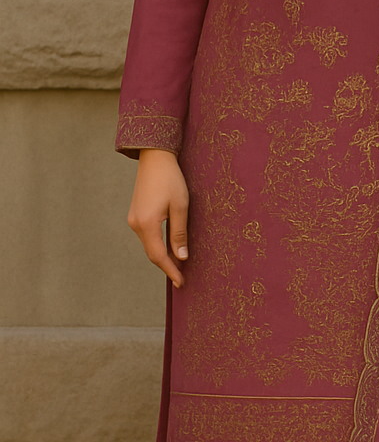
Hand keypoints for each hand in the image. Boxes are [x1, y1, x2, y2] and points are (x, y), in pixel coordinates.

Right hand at [127, 148, 189, 287]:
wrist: (155, 158)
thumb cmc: (171, 180)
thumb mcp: (180, 207)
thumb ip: (179, 234)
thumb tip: (181, 257)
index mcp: (147, 224)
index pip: (159, 256)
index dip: (171, 270)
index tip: (181, 282)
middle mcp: (136, 224)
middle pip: (152, 253)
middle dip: (167, 266)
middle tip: (182, 278)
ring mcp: (133, 219)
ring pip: (149, 245)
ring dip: (162, 255)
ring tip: (179, 265)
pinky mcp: (136, 214)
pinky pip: (147, 236)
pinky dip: (158, 244)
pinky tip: (169, 247)